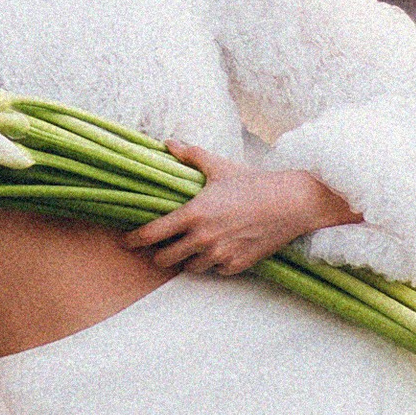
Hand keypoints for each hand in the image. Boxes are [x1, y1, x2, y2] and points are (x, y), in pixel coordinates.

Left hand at [127, 143, 355, 275]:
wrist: (291, 203)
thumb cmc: (253, 183)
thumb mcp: (219, 167)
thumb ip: (191, 156)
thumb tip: (168, 143)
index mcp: (193, 213)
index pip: (152, 234)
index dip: (133, 240)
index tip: (124, 242)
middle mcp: (202, 238)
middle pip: (164, 259)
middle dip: (158, 254)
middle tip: (159, 246)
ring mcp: (219, 255)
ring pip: (188, 267)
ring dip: (186, 259)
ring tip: (191, 246)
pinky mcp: (236, 266)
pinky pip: (214, 270)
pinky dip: (212, 262)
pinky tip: (218, 249)